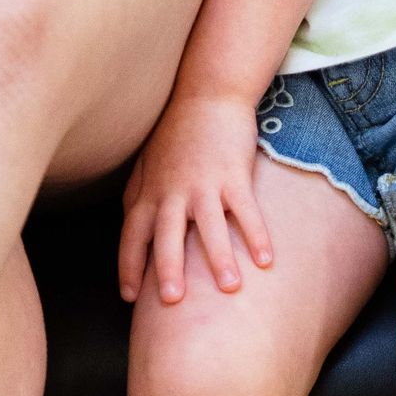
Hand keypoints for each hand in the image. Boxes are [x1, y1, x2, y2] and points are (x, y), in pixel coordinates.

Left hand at [118, 91, 272, 306]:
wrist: (205, 94)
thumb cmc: (175, 133)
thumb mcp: (145, 165)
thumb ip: (138, 196)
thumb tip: (129, 227)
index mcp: (148, 192)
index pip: (132, 235)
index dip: (129, 266)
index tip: (130, 297)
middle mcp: (172, 191)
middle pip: (166, 235)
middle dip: (167, 268)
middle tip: (172, 301)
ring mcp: (203, 183)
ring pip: (209, 225)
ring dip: (219, 257)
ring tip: (229, 288)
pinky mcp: (233, 174)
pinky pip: (246, 210)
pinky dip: (256, 234)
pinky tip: (266, 260)